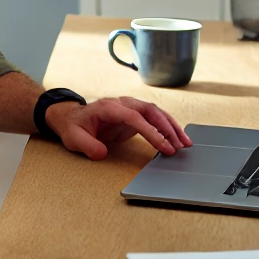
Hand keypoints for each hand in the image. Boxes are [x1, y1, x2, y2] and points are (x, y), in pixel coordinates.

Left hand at [43, 96, 190, 160]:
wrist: (72, 118)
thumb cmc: (74, 127)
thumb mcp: (74, 138)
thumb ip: (87, 145)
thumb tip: (101, 153)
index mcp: (108, 107)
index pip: (134, 117)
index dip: (151, 131)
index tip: (163, 146)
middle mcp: (122, 104)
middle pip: (150, 111)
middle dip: (167, 127)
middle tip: (180, 146)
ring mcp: (129, 108)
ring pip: (156, 113)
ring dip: (172, 127)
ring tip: (186, 143)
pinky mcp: (134, 116)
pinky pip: (154, 119)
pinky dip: (167, 127)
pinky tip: (178, 138)